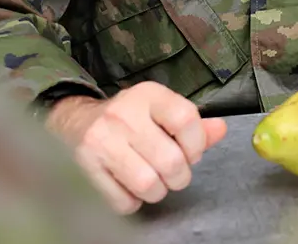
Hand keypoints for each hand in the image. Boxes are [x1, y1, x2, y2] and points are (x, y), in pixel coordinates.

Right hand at [46, 81, 227, 214]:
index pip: (186, 119)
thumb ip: (194, 124)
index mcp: (148, 95)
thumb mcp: (161, 110)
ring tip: (153, 181)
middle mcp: (123, 115)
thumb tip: (221, 130)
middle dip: (180, 176)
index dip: (197, 144)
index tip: (192, 152)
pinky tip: (130, 187)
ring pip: (148, 184)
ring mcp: (101, 142)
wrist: (76, 122)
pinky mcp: (85, 168)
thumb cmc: (129, 119)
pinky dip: (133, 201)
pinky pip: (123, 201)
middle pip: (171, 160)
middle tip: (174, 173)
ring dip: (158, 191)